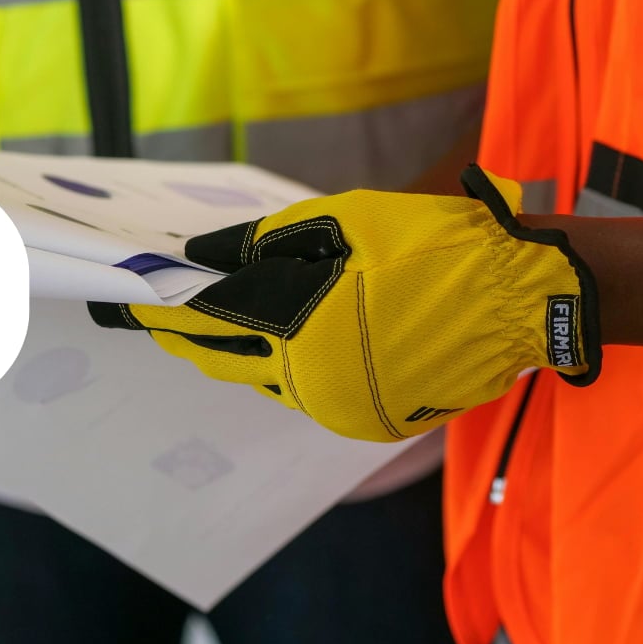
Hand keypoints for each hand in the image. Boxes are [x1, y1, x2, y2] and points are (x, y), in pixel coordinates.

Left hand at [90, 166, 600, 441]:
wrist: (518, 298)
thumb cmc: (429, 245)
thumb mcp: (342, 222)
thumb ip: (262, 243)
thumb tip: (201, 257)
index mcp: (297, 327)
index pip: (206, 322)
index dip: (162, 313)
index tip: (125, 307)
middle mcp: (306, 379)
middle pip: (222, 360)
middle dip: (187, 337)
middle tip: (159, 319)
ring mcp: (336, 406)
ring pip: (261, 380)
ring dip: (238, 351)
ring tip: (216, 325)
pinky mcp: (364, 421)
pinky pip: (302, 392)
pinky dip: (282, 367)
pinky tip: (282, 342)